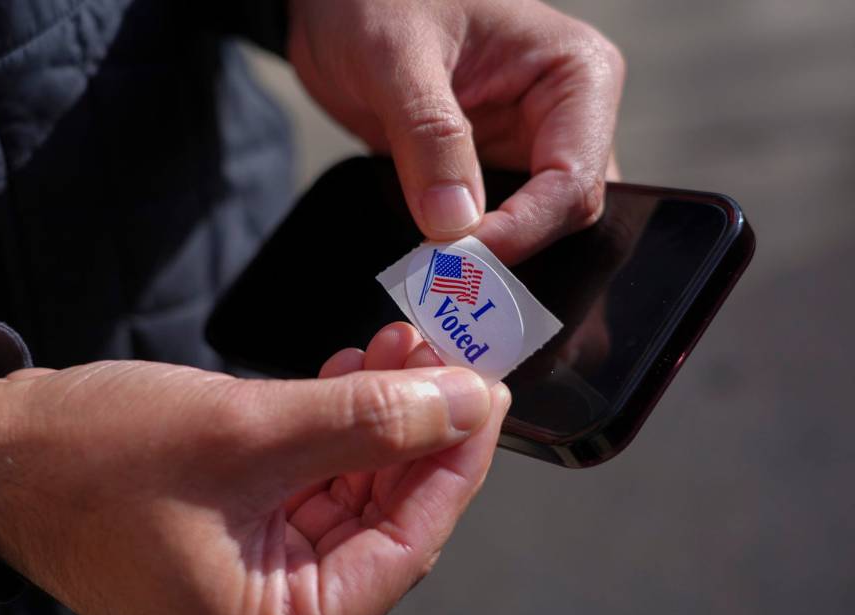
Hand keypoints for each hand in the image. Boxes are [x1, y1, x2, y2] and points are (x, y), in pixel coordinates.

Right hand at [0, 324, 508, 614]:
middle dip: (416, 429)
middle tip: (445, 351)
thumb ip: (365, 420)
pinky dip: (336, 426)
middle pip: (384, 519)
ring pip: (353, 493)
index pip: (405, 549)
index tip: (488, 391)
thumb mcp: (244, 431)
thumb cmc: (93, 459)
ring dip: (379, 416)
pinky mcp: (239, 536)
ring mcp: (255, 580)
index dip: (455, 462)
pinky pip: (311, 483)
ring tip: (400, 342)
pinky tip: (355, 369)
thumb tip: (465, 401)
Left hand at [289, 0, 624, 261]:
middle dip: (511, 257)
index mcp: (573, 73)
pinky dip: (467, 256)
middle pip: (564, 215)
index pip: (572, 179)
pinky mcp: (488, 173)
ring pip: (534, 233)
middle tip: (452, 291)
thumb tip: (454, 226)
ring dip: (491, 266)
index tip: (460, 262)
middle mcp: (565, 117)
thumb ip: (429, 135)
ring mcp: (528, 149)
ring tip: (444, 292)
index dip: (521, 231)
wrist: (334, 3)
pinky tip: (437, 274)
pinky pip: (493, 229)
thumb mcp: (394, 56)